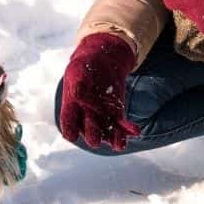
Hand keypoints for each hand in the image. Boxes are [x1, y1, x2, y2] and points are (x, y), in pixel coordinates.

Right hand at [58, 33, 141, 151]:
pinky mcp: (116, 115)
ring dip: (114, 139)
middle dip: (93, 135)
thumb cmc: (86, 65)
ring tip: (120, 143)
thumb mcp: (78, 69)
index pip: (68, 124)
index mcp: (72, 107)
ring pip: (107, 133)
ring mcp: (102, 117)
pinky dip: (129, 130)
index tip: (73, 134)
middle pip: (89, 131)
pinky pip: (122, 126)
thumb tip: (77, 94)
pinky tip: (135, 131)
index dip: (70, 130)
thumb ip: (77, 82)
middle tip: (96, 140)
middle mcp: (86, 116)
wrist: (103, 60)